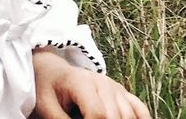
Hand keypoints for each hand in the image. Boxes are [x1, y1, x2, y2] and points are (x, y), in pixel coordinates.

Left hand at [32, 50, 150, 118]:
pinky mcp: (121, 92)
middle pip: (115, 115)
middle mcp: (102, 82)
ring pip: (128, 114)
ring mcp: (114, 86)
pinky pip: (139, 108)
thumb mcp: (46, 107)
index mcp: (81, 82)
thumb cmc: (47, 89)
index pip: (97, 113)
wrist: (53, 71)